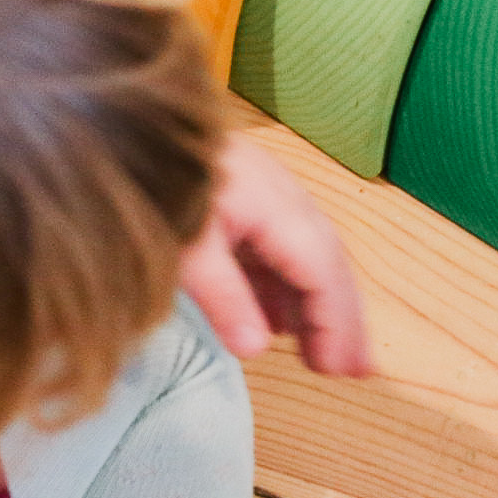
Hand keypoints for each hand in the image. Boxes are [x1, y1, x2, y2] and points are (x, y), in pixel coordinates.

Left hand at [177, 134, 373, 375]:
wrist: (141, 126)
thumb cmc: (162, 180)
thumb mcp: (186, 245)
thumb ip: (222, 296)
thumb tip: (256, 350)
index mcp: (278, 210)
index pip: (322, 274)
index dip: (335, 323)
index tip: (339, 369)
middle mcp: (287, 202)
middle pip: (329, 266)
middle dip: (344, 319)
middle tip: (356, 372)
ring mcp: (272, 200)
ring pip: (311, 260)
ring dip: (320, 308)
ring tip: (325, 357)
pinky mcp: (251, 203)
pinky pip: (284, 253)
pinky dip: (290, 290)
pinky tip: (281, 322)